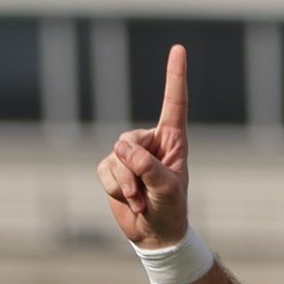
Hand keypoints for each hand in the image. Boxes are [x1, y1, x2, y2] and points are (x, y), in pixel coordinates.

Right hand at [97, 45, 189, 247]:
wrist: (156, 235)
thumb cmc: (171, 210)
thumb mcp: (166, 189)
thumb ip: (147, 167)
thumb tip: (121, 148)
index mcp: (173, 142)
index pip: (174, 104)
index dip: (175, 77)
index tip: (178, 49)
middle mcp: (150, 143)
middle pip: (130, 141)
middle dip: (134, 170)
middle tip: (147, 192)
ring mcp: (129, 155)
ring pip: (115, 158)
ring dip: (126, 185)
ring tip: (141, 199)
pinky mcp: (112, 168)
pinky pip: (104, 171)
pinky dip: (115, 188)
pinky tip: (129, 200)